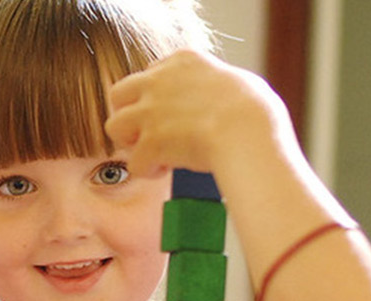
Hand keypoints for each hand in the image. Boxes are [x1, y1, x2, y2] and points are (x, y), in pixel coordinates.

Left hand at [106, 50, 299, 178]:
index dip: (156, 98)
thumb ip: (213, 84)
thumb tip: (218, 97)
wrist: (249, 131)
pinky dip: (148, 170)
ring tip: (153, 153)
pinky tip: (166, 170)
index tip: (171, 114)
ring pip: (114, 126)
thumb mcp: (236, 80)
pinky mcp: (150, 141)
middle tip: (150, 134)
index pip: (151, 73)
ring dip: (131, 143)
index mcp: (183, 60)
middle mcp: (159, 80)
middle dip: (130, 116)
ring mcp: (150, 110)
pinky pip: (133, 162)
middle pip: (119, 94)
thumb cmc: (255, 111)